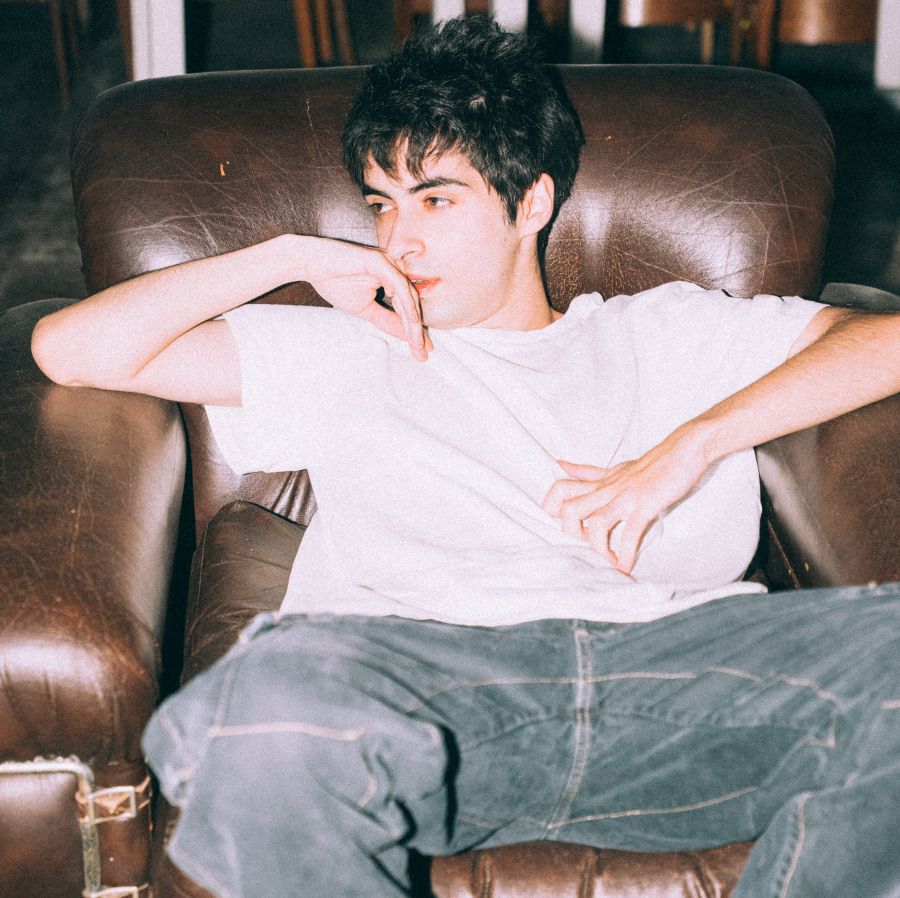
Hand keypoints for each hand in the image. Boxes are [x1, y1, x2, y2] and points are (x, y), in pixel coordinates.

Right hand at [295, 236, 431, 360]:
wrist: (311, 264)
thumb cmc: (335, 282)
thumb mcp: (365, 309)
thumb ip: (387, 320)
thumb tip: (408, 336)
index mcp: (393, 279)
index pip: (408, 308)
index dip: (416, 331)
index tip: (423, 352)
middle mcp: (395, 269)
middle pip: (413, 304)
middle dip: (418, 332)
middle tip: (423, 354)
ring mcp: (389, 263)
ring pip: (409, 296)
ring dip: (414, 323)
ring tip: (417, 344)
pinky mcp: (380, 260)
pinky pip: (398, 284)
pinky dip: (406, 303)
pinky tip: (411, 322)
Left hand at [541, 429, 709, 574]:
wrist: (685, 450)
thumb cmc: (652, 464)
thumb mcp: (615, 468)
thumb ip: (588, 473)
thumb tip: (560, 465)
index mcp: (599, 482)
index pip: (559, 489)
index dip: (552, 509)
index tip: (565, 526)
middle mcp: (607, 490)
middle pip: (569, 510)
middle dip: (571, 534)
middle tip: (587, 545)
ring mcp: (625, 497)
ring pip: (595, 523)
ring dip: (598, 548)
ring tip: (608, 559)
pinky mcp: (644, 506)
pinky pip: (629, 534)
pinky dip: (625, 555)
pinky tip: (625, 567)